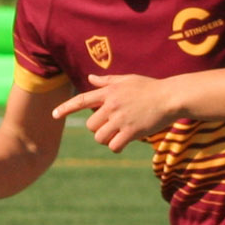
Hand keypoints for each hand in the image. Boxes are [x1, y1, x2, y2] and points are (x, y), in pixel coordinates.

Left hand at [51, 74, 177, 151]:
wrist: (171, 97)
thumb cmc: (150, 87)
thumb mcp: (127, 79)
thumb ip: (107, 81)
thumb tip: (90, 78)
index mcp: (109, 92)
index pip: (81, 100)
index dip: (66, 108)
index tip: (53, 115)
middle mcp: (111, 105)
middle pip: (90, 125)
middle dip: (98, 128)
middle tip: (112, 126)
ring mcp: (121, 119)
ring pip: (100, 137)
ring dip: (107, 139)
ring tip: (119, 134)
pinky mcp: (131, 131)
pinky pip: (114, 145)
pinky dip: (116, 146)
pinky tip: (124, 142)